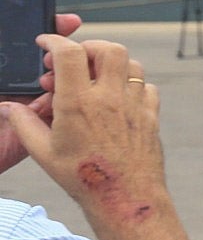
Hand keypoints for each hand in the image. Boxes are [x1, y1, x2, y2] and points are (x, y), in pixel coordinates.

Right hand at [2, 36, 161, 215]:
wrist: (125, 198)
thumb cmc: (83, 177)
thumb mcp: (43, 152)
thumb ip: (24, 123)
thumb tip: (8, 107)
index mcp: (79, 104)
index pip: (69, 53)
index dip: (54, 42)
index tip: (46, 44)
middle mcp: (110, 99)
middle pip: (108, 49)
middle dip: (88, 47)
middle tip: (74, 61)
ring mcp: (135, 106)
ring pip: (130, 64)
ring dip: (111, 64)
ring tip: (94, 79)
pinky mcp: (151, 116)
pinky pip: (146, 87)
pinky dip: (130, 84)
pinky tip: (117, 99)